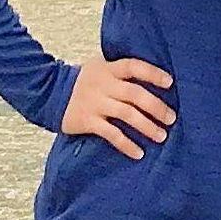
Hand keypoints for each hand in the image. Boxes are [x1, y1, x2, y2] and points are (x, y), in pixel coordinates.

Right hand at [59, 57, 175, 157]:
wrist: (49, 93)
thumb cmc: (84, 82)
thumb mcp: (100, 68)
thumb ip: (120, 73)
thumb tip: (153, 83)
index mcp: (108, 69)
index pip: (133, 66)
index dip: (152, 73)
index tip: (170, 83)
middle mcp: (103, 84)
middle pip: (134, 94)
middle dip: (156, 107)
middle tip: (171, 118)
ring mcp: (95, 103)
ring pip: (126, 114)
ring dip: (146, 126)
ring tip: (161, 136)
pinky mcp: (87, 121)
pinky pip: (111, 134)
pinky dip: (126, 144)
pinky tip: (139, 153)